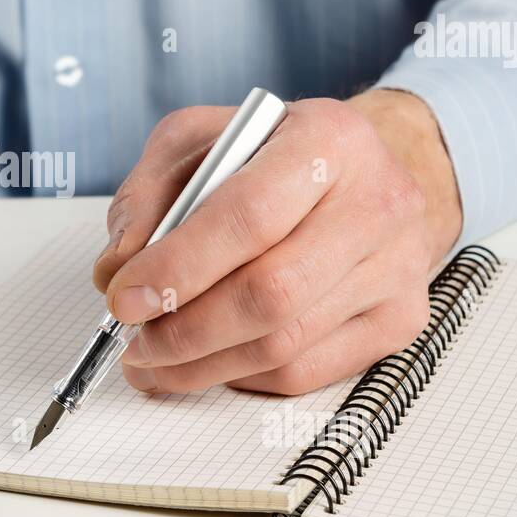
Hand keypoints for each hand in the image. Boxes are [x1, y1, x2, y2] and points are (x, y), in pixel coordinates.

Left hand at [94, 90, 462, 394]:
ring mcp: (396, 268)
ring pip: (284, 345)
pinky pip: (305, 372)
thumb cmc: (273, 156)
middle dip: (185, 331)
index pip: (249, 216)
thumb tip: (117, 270)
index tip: (124, 298)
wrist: (368, 174)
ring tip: (152, 361)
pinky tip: (207, 362)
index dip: (179, 267)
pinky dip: (241, 376)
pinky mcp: (399, 320)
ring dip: (202, 365)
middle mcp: (377, 202)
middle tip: (134, 342)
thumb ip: (148, 196)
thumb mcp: (198, 143)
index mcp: (328, 140)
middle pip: (271, 294)